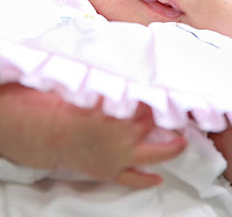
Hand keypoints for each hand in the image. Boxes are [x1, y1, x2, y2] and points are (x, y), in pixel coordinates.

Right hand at [0, 83, 186, 188]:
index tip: (170, 88)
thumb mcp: (89, 87)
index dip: (158, 94)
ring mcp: (118, 155)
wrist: (48, 135)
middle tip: (180, 109)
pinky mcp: (111, 171)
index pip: (144, 100)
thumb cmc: (67, 107)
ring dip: (170, 147)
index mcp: (115, 111)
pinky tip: (158, 178)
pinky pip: (132, 179)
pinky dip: (146, 180)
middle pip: (152, 123)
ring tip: (183, 140)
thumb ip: (108, 75)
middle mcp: (121, 134)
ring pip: (152, 153)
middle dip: (165, 116)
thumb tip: (124, 52)